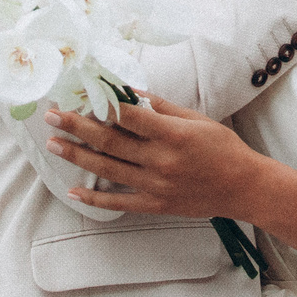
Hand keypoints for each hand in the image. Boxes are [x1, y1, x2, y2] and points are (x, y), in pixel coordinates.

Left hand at [46, 95, 268, 221]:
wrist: (244, 187)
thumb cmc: (223, 148)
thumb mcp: (195, 119)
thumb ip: (161, 107)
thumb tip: (129, 91)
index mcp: (172, 134)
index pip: (127, 116)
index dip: (100, 103)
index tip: (78, 93)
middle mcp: (160, 160)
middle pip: (110, 141)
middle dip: (77, 126)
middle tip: (52, 116)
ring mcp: (156, 185)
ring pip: (107, 169)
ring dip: (77, 156)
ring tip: (52, 145)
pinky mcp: (156, 205)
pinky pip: (119, 202)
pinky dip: (95, 197)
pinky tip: (73, 190)